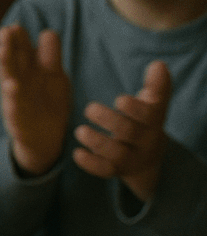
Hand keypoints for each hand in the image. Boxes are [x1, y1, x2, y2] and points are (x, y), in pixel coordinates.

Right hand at [0, 24, 70, 176]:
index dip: (19, 39)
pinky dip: (11, 98)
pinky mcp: (18, 119)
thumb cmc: (47, 103)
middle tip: (4, 31)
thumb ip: (49, 56)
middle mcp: (18, 82)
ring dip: (4, 66)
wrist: (44, 138)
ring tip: (1, 51)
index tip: (15, 27)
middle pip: (11, 61)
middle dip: (8, 46)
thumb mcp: (54, 77)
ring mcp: (16, 101)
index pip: (21, 49)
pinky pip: (14, 108)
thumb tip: (47, 32)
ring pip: (8, 79)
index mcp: (27, 70)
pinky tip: (11, 87)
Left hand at [73, 60, 171, 201]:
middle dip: (110, 121)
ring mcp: (131, 158)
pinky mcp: (116, 170)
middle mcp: (144, 141)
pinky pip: (105, 171)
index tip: (119, 99)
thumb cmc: (145, 121)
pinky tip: (77, 153)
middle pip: (130, 133)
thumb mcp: (152, 104)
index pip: (149, 116)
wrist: (148, 157)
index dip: (136, 109)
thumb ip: (155, 86)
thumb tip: (158, 64)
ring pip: (117, 155)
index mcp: (153, 122)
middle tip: (89, 108)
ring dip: (97, 142)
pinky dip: (91, 164)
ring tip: (80, 131)